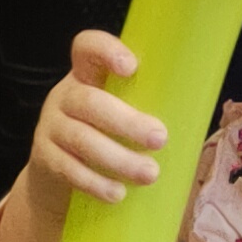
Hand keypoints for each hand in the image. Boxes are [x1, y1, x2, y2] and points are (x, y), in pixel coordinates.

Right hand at [21, 31, 166, 233]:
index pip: (87, 48)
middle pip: (89, 102)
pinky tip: (117, 193)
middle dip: (127, 122)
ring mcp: (50, 126)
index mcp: (86, 76)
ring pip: (80, 138)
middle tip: (161, 139)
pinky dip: (95, 182)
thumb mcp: (118, 113)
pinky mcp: (43, 158)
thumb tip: (198, 116)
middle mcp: (64, 96)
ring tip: (150, 174)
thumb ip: (143, 106)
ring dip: (118, 158)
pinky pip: (68, 168)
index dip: (105, 50)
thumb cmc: (105, 138)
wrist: (59, 177)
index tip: (132, 66)